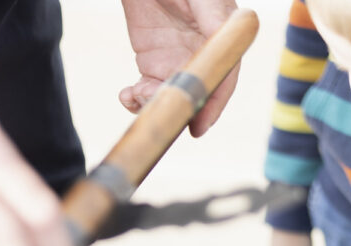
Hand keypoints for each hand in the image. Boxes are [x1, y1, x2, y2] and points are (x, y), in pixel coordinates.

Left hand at [118, 0, 240, 135]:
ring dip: (152, 104)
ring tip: (135, 95)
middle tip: (157, 112)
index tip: (200, 125)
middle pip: (195, 91)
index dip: (214, 103)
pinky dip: (136, 99)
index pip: (223, 75)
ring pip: (170, 95)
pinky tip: (126, 94)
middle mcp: (202, 52)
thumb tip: (225, 35)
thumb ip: (214, 14)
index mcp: (222, 35)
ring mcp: (176, 60)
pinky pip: (148, 90)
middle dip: (176, 107)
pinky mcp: (152, 62)